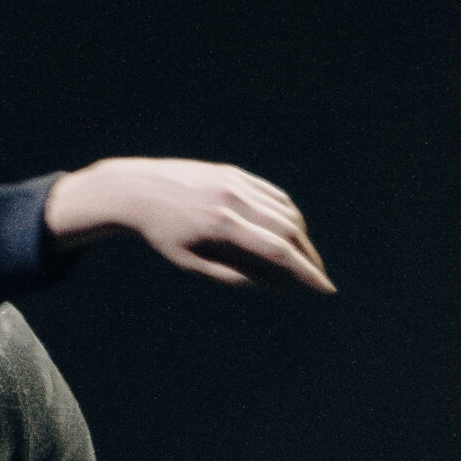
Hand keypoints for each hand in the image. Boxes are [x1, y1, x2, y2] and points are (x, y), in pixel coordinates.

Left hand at [44, 158, 334, 291]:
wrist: (135, 190)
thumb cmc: (159, 233)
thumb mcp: (188, 262)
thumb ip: (229, 275)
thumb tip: (271, 284)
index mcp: (221, 225)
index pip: (276, 252)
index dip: (305, 272)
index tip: (324, 288)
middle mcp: (233, 199)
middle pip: (287, 229)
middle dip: (308, 256)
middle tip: (318, 276)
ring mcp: (234, 182)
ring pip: (284, 209)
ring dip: (301, 235)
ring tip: (304, 257)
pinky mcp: (233, 172)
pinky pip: (271, 194)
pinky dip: (287, 213)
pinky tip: (291, 230)